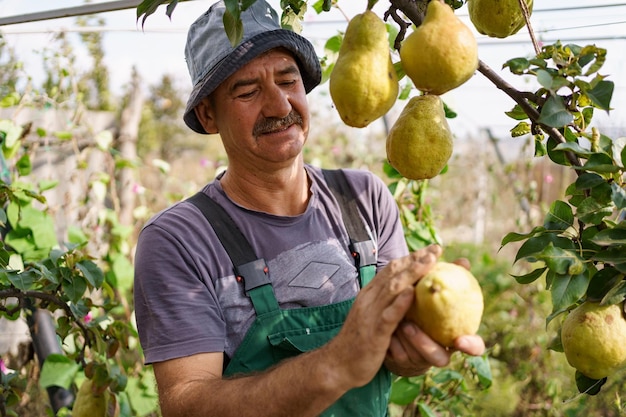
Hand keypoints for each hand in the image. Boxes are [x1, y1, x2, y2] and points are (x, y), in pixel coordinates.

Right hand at [322, 244, 442, 388]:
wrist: (337, 365)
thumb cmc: (359, 342)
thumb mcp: (372, 317)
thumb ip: (385, 303)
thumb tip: (406, 293)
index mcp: (369, 294)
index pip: (391, 269)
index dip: (411, 257)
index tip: (431, 250)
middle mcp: (369, 299)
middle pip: (394, 273)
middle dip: (416, 259)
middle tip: (436, 249)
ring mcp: (370, 315)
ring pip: (392, 289)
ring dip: (412, 273)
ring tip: (430, 262)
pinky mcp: (374, 333)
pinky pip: (388, 316)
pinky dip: (400, 303)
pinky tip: (412, 293)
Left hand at [384, 256, 485, 375]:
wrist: (403, 332)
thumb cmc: (427, 309)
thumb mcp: (437, 296)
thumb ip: (450, 280)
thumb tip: (464, 261)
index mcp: (454, 339)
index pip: (473, 347)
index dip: (471, 346)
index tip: (460, 340)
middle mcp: (439, 353)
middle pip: (439, 357)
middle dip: (423, 343)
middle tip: (409, 326)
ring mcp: (419, 360)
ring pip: (414, 358)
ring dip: (402, 341)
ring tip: (397, 325)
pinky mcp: (402, 362)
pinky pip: (397, 356)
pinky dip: (392, 344)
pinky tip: (386, 330)